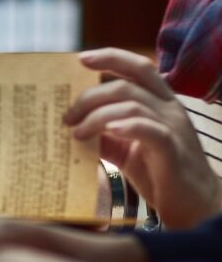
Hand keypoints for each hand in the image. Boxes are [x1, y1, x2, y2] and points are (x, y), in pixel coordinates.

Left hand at [63, 48, 220, 228]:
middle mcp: (169, 109)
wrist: (194, 204)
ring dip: (97, 116)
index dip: (111, 58)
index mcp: (160, 103)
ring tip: (77, 132)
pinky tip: (108, 130)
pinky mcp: (173, 151)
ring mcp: (173, 128)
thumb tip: (72, 128)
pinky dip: (127, 127)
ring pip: (133, 106)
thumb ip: (105, 136)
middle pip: (126, 86)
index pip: (138, 68)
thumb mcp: (126, 150)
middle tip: (67, 117)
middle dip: (90, 97)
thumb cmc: (159, 173)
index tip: (80, 58)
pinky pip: (151, 131)